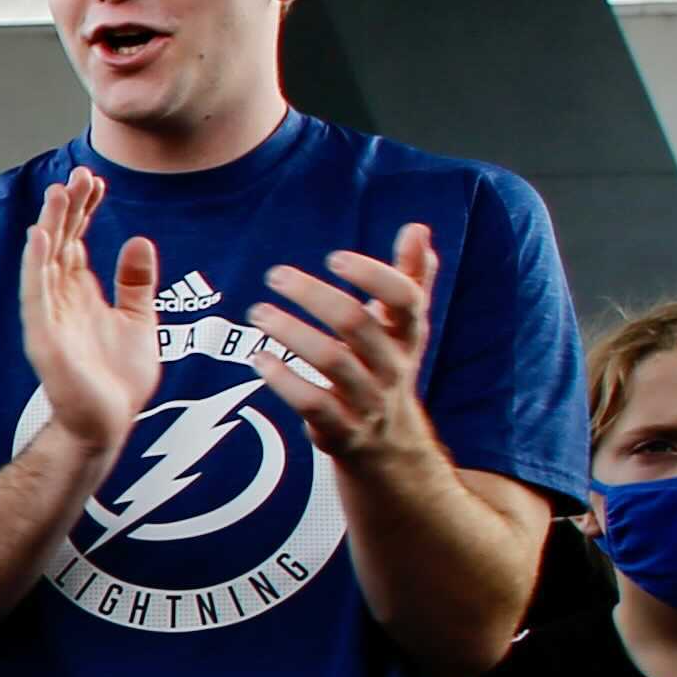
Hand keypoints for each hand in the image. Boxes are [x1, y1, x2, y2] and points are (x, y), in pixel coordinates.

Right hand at [20, 169, 163, 458]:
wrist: (110, 423)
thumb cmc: (119, 379)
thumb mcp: (140, 319)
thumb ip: (136, 283)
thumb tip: (138, 241)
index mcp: (82, 293)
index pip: (78, 240)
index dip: (85, 210)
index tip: (95, 180)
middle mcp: (62, 299)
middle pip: (61, 243)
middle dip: (68, 209)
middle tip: (78, 175)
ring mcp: (50, 316)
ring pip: (46, 262)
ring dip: (50, 227)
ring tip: (57, 194)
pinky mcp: (44, 337)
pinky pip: (36, 295)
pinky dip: (36, 266)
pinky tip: (39, 238)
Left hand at [254, 224, 443, 464]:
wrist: (391, 448)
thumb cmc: (386, 368)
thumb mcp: (403, 328)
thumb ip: (410, 277)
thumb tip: (417, 227)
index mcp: (409, 335)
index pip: (405, 299)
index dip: (373, 276)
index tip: (334, 258)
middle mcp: (393, 366)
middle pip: (358, 324)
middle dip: (315, 296)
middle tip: (276, 275)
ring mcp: (369, 401)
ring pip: (333, 362)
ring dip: (292, 332)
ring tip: (258, 312)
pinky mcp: (342, 432)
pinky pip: (313, 405)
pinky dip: (284, 380)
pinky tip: (259, 358)